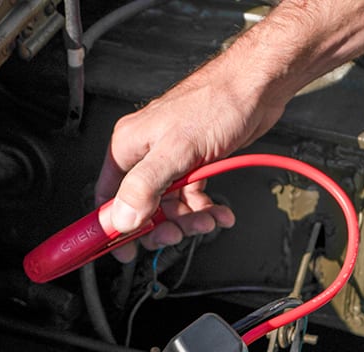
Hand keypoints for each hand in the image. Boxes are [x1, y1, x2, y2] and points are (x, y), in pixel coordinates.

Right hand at [94, 52, 287, 261]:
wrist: (255, 88)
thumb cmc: (216, 103)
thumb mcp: (176, 150)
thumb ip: (145, 186)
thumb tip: (123, 218)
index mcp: (129, 147)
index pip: (107, 198)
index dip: (113, 228)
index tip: (124, 251)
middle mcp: (146, 155)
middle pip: (141, 210)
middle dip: (162, 227)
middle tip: (178, 234)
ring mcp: (171, 162)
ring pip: (169, 208)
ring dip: (189, 221)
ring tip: (208, 219)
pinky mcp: (193, 166)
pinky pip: (191, 199)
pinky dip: (205, 211)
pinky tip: (219, 213)